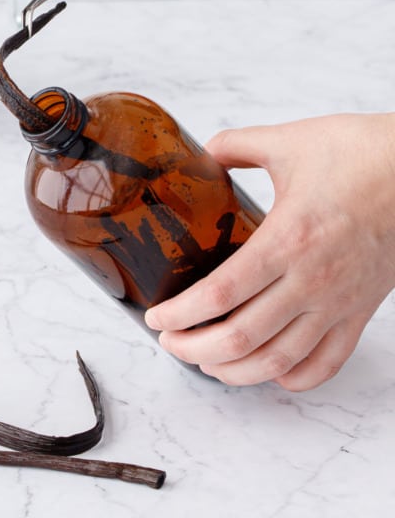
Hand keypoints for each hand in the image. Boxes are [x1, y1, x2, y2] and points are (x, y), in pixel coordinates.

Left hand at [144, 113, 394, 390]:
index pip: (221, 294)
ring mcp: (339, 302)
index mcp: (287, 239)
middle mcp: (311, 280)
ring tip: (206, 362)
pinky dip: (294, 377)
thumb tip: (203, 151)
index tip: (156, 318)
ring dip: (235, 370)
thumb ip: (236, 145)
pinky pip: (327, 362)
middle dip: (194, 348)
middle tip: (169, 342)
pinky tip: (271, 373)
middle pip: (242, 337)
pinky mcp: (361, 311)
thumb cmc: (360, 154)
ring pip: (279, 360)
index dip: (181, 314)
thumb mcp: (288, 140)